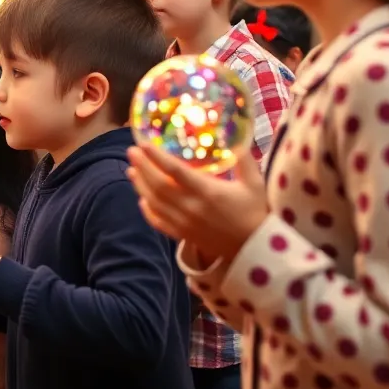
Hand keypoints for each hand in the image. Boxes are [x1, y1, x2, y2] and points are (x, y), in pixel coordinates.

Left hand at [126, 142, 268, 262]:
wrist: (257, 249)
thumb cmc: (255, 212)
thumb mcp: (255, 184)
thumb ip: (245, 161)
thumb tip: (237, 140)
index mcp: (208, 191)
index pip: (175, 171)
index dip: (157, 157)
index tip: (144, 144)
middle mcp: (191, 207)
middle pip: (158, 186)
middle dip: (142, 167)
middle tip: (131, 152)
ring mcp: (185, 223)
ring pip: (154, 203)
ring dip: (140, 186)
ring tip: (131, 170)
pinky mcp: (184, 235)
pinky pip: (159, 223)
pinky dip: (147, 211)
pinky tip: (142, 200)